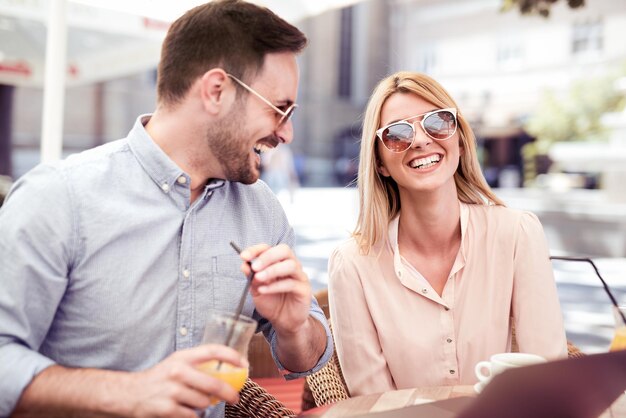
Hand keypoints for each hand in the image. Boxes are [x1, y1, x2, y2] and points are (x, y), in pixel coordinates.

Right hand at [126, 344, 245, 417]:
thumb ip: (198, 364)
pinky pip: (192, 416)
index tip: (244, 364)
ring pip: (204, 402)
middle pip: (215, 384)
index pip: (213, 351)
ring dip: (204, 405)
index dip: (232, 357)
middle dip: (230, 393)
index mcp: (183, 357)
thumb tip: (229, 370)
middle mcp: (178, 371)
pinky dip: (193, 416)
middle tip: (235, 398)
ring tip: (193, 402)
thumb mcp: (176, 363)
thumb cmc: (159, 378)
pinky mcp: (167, 409)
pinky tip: (184, 411)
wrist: (130, 393)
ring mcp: (172, 391)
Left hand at [240, 243, 311, 333]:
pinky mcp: (304, 289)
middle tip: (254, 267)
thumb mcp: (256, 289)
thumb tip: (244, 264)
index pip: (269, 248)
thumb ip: (251, 277)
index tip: (243, 256)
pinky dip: (275, 286)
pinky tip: (264, 290)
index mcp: (278, 262)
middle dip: (267, 256)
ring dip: (272, 270)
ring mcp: (299, 276)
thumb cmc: (271, 302)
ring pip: (290, 265)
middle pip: (284, 250)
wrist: (283, 321)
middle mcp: (291, 265)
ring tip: (259, 278)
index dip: (256, 250)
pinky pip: (291, 284)